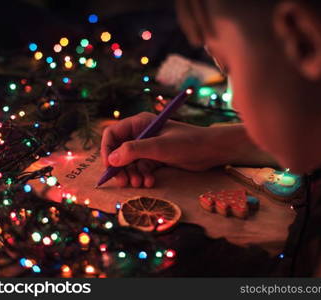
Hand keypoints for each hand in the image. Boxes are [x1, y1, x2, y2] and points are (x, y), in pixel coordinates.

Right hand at [101, 112, 275, 187]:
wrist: (212, 150)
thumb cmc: (187, 142)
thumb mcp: (160, 146)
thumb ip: (134, 151)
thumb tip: (112, 159)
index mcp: (139, 123)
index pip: (112, 135)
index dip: (108, 150)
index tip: (109, 167)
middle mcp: (141, 134)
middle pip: (119, 151)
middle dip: (120, 167)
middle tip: (123, 182)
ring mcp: (149, 147)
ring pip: (130, 163)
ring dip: (132, 174)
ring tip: (139, 183)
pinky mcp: (156, 158)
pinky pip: (142, 168)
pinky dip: (143, 176)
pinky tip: (149, 182)